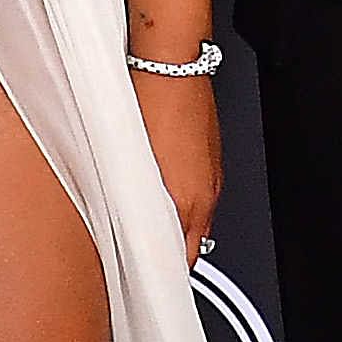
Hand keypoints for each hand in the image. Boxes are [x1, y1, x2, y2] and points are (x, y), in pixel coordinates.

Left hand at [133, 65, 225, 260]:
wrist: (170, 64)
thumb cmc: (150, 105)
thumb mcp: (130, 168)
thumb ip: (137, 211)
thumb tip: (136, 234)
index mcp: (191, 202)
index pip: (185, 258)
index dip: (165, 270)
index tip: (148, 277)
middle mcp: (208, 189)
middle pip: (192, 238)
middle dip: (171, 250)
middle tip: (144, 255)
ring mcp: (211, 169)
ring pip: (193, 211)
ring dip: (173, 219)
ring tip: (146, 218)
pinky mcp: (208, 150)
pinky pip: (195, 185)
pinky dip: (177, 192)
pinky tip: (155, 182)